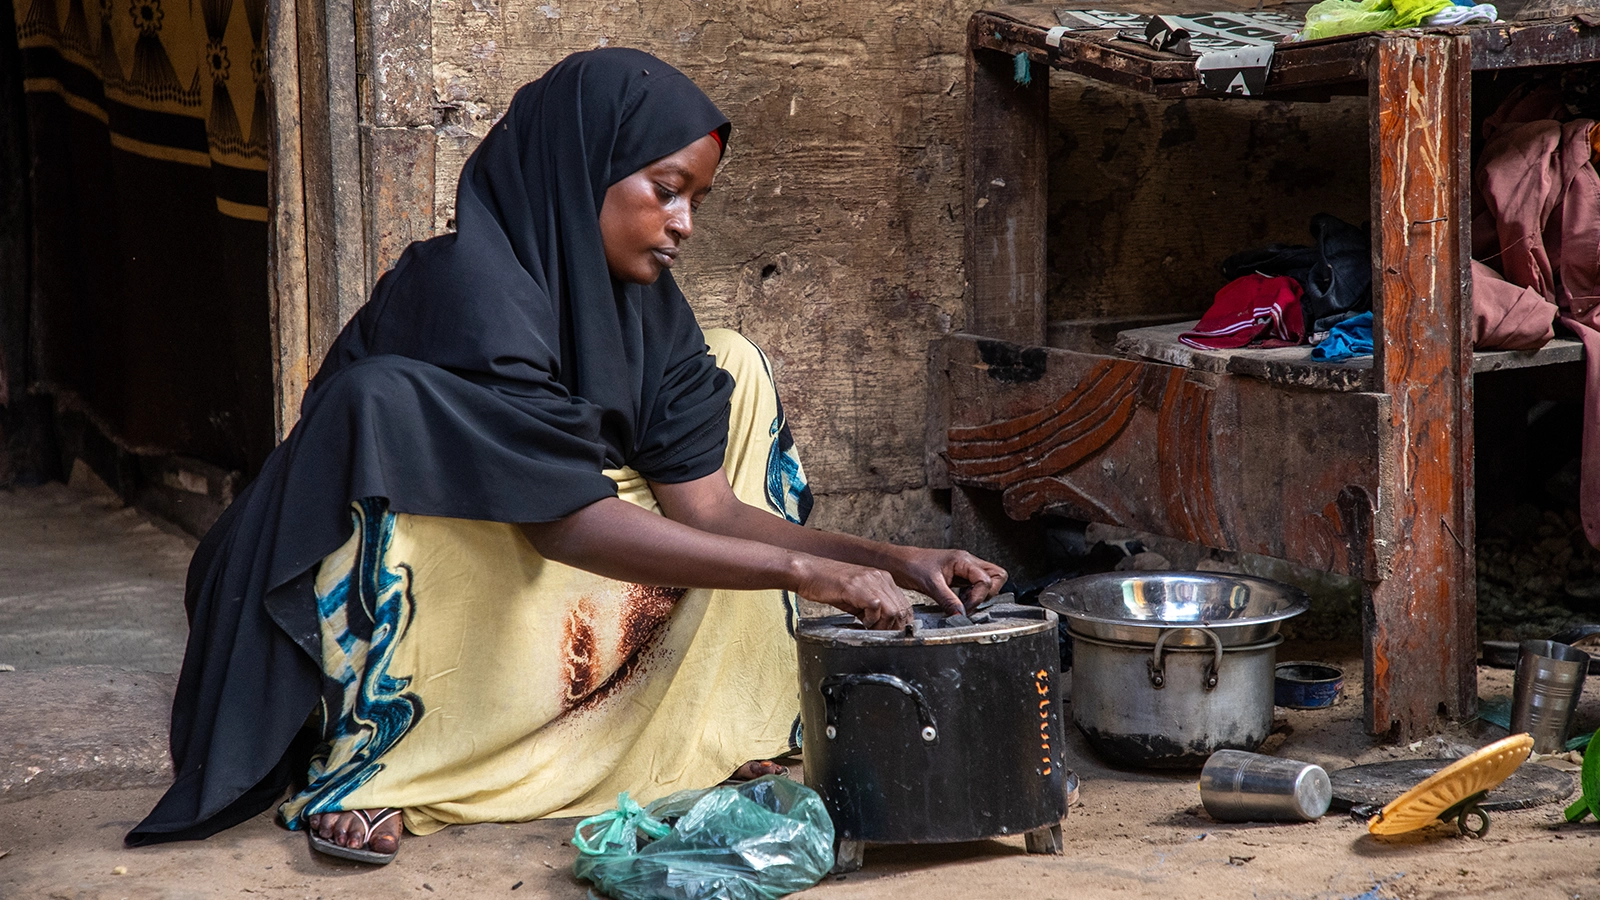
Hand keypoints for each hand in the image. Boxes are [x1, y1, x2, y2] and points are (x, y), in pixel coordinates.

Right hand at [792, 556, 913, 629]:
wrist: (808, 572)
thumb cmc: (827, 584)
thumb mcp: (856, 597)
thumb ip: (871, 608)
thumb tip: (882, 626)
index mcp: (882, 578)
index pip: (904, 605)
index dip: (900, 623)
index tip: (891, 633)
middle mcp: (880, 577)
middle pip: (902, 609)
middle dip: (893, 628)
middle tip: (879, 634)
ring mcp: (870, 581)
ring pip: (893, 610)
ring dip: (883, 626)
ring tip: (869, 628)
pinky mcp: (858, 587)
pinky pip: (877, 608)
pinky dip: (871, 620)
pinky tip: (861, 621)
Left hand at [891, 548, 1007, 615]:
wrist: (898, 562)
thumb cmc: (911, 565)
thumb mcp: (930, 585)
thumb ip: (948, 600)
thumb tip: (961, 614)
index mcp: (963, 560)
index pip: (986, 579)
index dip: (978, 596)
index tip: (966, 607)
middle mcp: (967, 562)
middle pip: (996, 576)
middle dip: (988, 593)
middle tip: (971, 602)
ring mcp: (964, 568)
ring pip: (988, 580)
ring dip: (980, 594)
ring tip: (964, 602)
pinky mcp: (959, 575)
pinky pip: (975, 585)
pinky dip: (972, 595)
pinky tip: (959, 600)